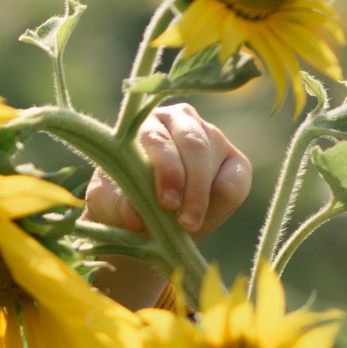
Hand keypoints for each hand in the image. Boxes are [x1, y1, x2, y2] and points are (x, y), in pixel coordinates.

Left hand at [83, 103, 251, 308]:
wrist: (141, 215)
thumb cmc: (120, 201)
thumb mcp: (110, 204)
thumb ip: (120, 205)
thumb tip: (135, 216)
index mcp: (145, 123)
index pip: (160, 139)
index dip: (167, 171)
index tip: (166, 204)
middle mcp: (180, 120)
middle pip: (194, 147)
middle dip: (192, 186)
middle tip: (184, 222)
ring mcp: (210, 136)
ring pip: (215, 165)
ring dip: (203, 199)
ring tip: (188, 227)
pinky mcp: (234, 161)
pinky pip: (236, 183)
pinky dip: (221, 206)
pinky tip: (201, 220)